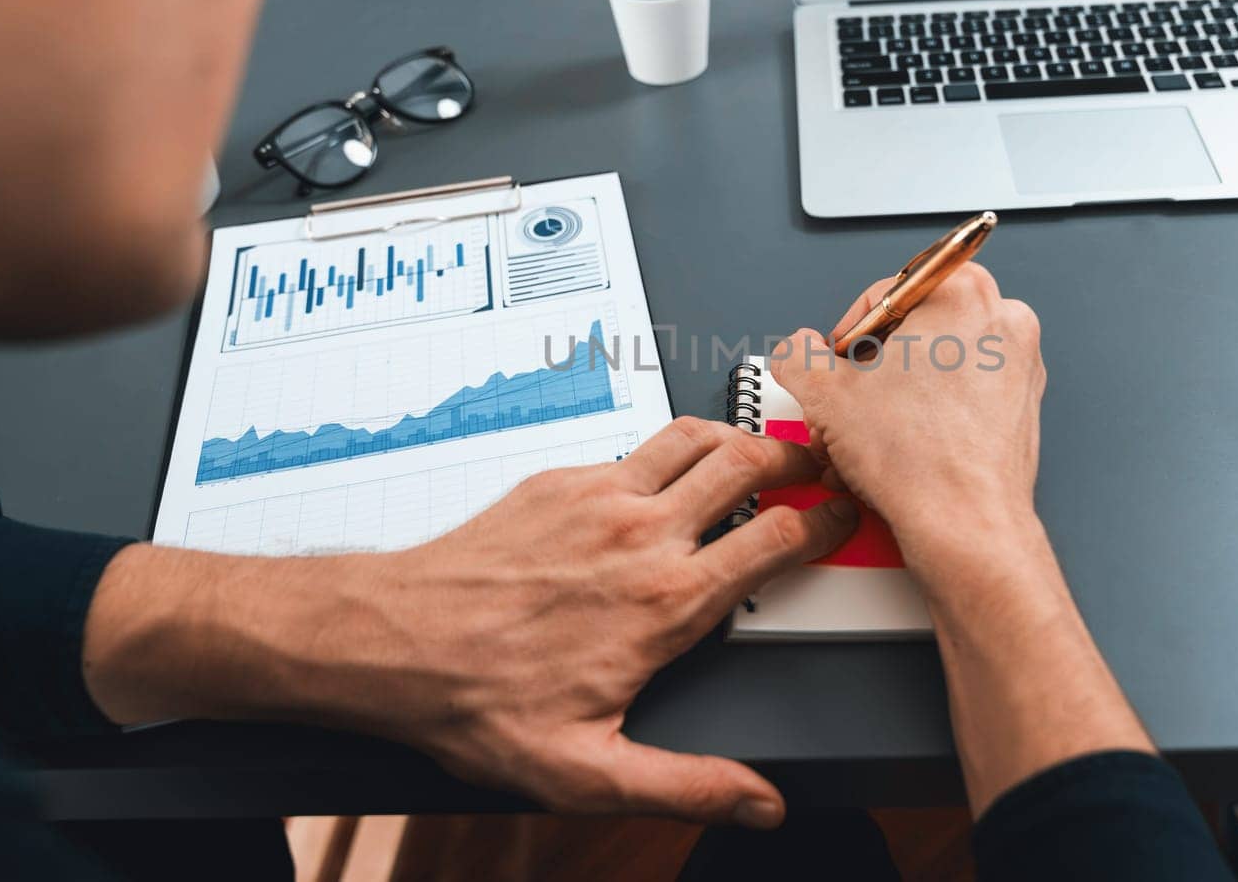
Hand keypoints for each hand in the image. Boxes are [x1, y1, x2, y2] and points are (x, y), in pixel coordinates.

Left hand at [83, 418, 856, 827]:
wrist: (391, 641)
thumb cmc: (480, 701)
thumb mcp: (588, 770)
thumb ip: (686, 784)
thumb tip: (758, 801)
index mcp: (668, 602)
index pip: (780, 537)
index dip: (828, 519)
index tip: (845, 515)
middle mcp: (643, 536)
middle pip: (750, 463)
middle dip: (798, 456)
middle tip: (818, 464)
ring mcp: (601, 498)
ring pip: (696, 436)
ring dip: (739, 435)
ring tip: (760, 448)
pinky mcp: (560, 480)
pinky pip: (635, 446)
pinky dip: (671, 446)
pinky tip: (668, 470)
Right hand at [770, 265, 1152, 814]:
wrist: (963, 527)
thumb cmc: (916, 460)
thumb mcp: (824, 395)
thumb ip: (797, 356)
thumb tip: (795, 351)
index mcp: (961, 291)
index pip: (883, 294)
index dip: (845, 337)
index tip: (834, 366)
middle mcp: (1003, 320)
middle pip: (915, 331)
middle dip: (873, 371)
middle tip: (849, 404)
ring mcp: (1020, 368)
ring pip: (938, 369)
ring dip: (897, 398)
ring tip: (868, 436)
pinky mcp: (1023, 412)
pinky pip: (963, 401)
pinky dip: (930, 419)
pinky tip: (900, 451)